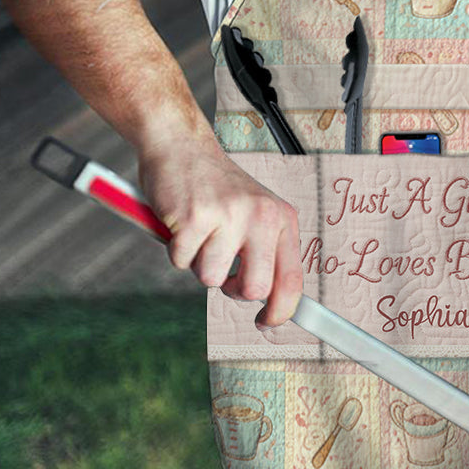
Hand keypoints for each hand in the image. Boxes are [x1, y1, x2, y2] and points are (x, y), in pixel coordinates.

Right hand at [138, 136, 302, 328]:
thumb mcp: (256, 213)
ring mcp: (228, 216)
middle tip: (222, 269)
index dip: (282, 311)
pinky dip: (175, 250)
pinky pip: (181, 262)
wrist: (181, 145)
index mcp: (282, 219)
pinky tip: (181, 223)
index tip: (267, 323)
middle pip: (254, 289)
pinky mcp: (194, 217)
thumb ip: (267, 252)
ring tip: (200, 233)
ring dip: (199, 263)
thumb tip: (274, 303)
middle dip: (233, 289)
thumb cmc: (217, 188)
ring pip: (211, 279)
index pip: (292, 279)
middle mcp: (261, 216)